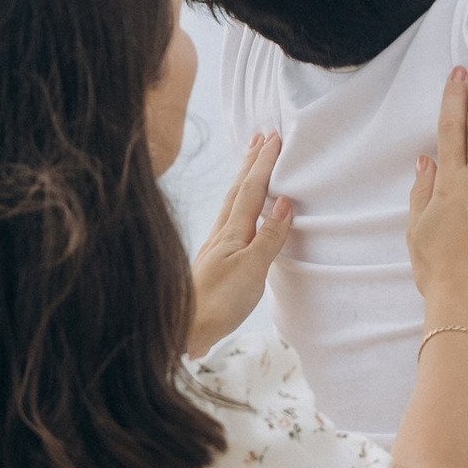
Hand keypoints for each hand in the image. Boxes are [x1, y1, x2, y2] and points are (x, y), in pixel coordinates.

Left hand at [186, 133, 295, 353]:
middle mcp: (221, 234)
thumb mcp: (252, 269)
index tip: (274, 137)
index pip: (252, 189)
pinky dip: (237, 205)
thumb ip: (269, 235)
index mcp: (232, 232)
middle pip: (237, 190)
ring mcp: (216, 248)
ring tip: (250, 164)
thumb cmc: (218, 302)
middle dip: (250, 162)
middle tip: (261, 137)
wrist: (184, 330)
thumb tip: (283, 201)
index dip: (263, 163)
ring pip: (231, 204)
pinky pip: (229, 221)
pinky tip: (239, 214)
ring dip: (242, 180)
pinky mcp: (214, 262)